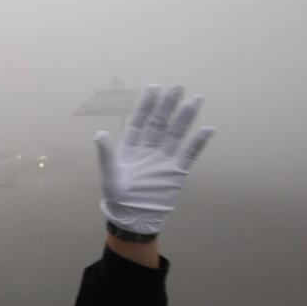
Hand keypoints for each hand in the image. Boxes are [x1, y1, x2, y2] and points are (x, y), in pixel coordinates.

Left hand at [93, 84, 214, 235]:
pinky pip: (189, 154)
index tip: (154, 87)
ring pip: (176, 134)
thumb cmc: (118, 197)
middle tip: (178, 86)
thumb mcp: (110, 175)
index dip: (146, 105)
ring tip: (196, 99)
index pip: (140, 121)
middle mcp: (149, 149)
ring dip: (185, 117)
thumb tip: (99, 133)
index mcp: (131, 147)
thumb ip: (106, 154)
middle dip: (168, 105)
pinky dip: (197, 143)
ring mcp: (164, 159)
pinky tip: (207, 129)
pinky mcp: (176, 172)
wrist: (134, 219)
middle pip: (160, 123)